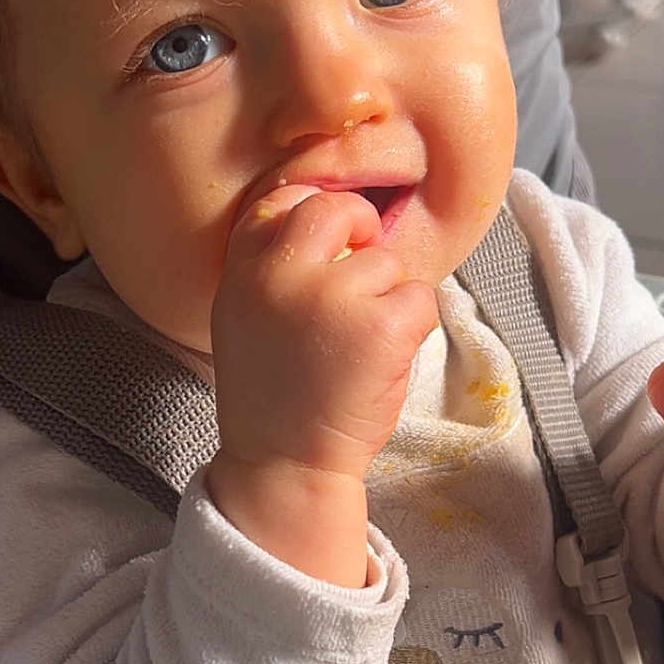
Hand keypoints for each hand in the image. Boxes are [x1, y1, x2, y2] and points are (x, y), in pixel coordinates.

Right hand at [206, 185, 437, 581]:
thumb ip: (271, 268)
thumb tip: (329, 223)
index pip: (282, 200)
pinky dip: (413, 325)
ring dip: (386, 298)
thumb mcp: (244, 316)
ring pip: (386, 262)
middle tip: (364, 277)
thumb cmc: (273, 395)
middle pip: (337, 209)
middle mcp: (282, 275)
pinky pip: (420, 296)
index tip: (327, 247)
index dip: (314, 215)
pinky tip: (383, 359)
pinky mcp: (380, 326)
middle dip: (361, 230)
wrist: (285, 464)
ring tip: (358, 346)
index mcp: (243, 271)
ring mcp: (332, 297)